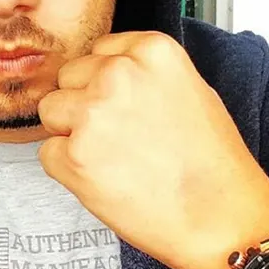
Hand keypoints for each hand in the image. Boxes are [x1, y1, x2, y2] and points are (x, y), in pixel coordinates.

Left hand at [38, 31, 268, 268]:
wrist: (220, 219)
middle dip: (83, 102)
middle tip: (114, 134)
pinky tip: (102, 177)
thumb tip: (104, 73)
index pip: (98, 50)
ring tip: (108, 156)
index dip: (105, 80)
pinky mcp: (74, 154)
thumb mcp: (189, 89)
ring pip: (50, 110)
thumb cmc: (211, 162)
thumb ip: (143, 72)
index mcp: (151, 50)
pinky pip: (48, 152)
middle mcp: (117, 73)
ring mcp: (92, 112)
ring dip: (69, 132)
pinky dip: (66, 168)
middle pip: (69, 76)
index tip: (118, 102)